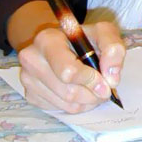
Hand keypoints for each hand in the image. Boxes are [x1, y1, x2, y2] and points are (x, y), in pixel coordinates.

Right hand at [9, 1, 125, 112]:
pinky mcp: (31, 95)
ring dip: (87, 101)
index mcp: (47, 40)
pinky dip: (77, 105)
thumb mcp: (103, 32)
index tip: (106, 82)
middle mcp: (31, 59)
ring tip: (93, 87)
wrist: (61, 42)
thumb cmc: (82, 38)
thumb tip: (111, 78)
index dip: (90, 80)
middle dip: (92, 93)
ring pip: (66, 105)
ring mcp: (28, 79)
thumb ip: (112, 48)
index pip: (68, 72)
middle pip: (69, 92)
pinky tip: (79, 91)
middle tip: (103, 87)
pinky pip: (60, 110)